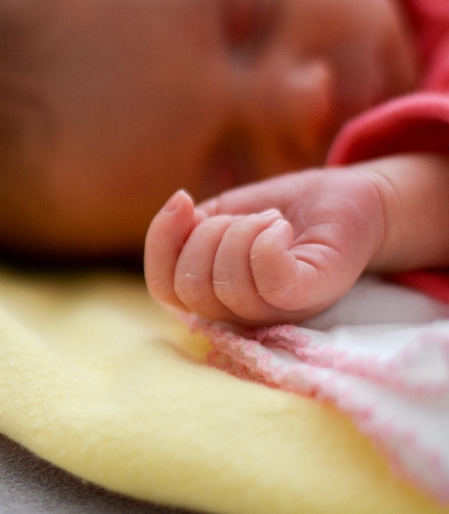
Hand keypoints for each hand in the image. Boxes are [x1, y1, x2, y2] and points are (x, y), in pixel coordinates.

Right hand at [144, 168, 386, 324]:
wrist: (351, 200)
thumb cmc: (286, 211)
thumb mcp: (224, 214)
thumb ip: (190, 228)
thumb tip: (176, 210)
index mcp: (213, 297)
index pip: (163, 288)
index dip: (160, 242)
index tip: (184, 199)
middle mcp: (241, 314)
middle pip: (190, 287)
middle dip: (208, 234)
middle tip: (246, 217)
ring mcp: (277, 311)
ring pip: (227, 284)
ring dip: (243, 230)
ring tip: (272, 221)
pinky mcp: (311, 296)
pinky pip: (269, 278)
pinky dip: (266, 241)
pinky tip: (281, 227)